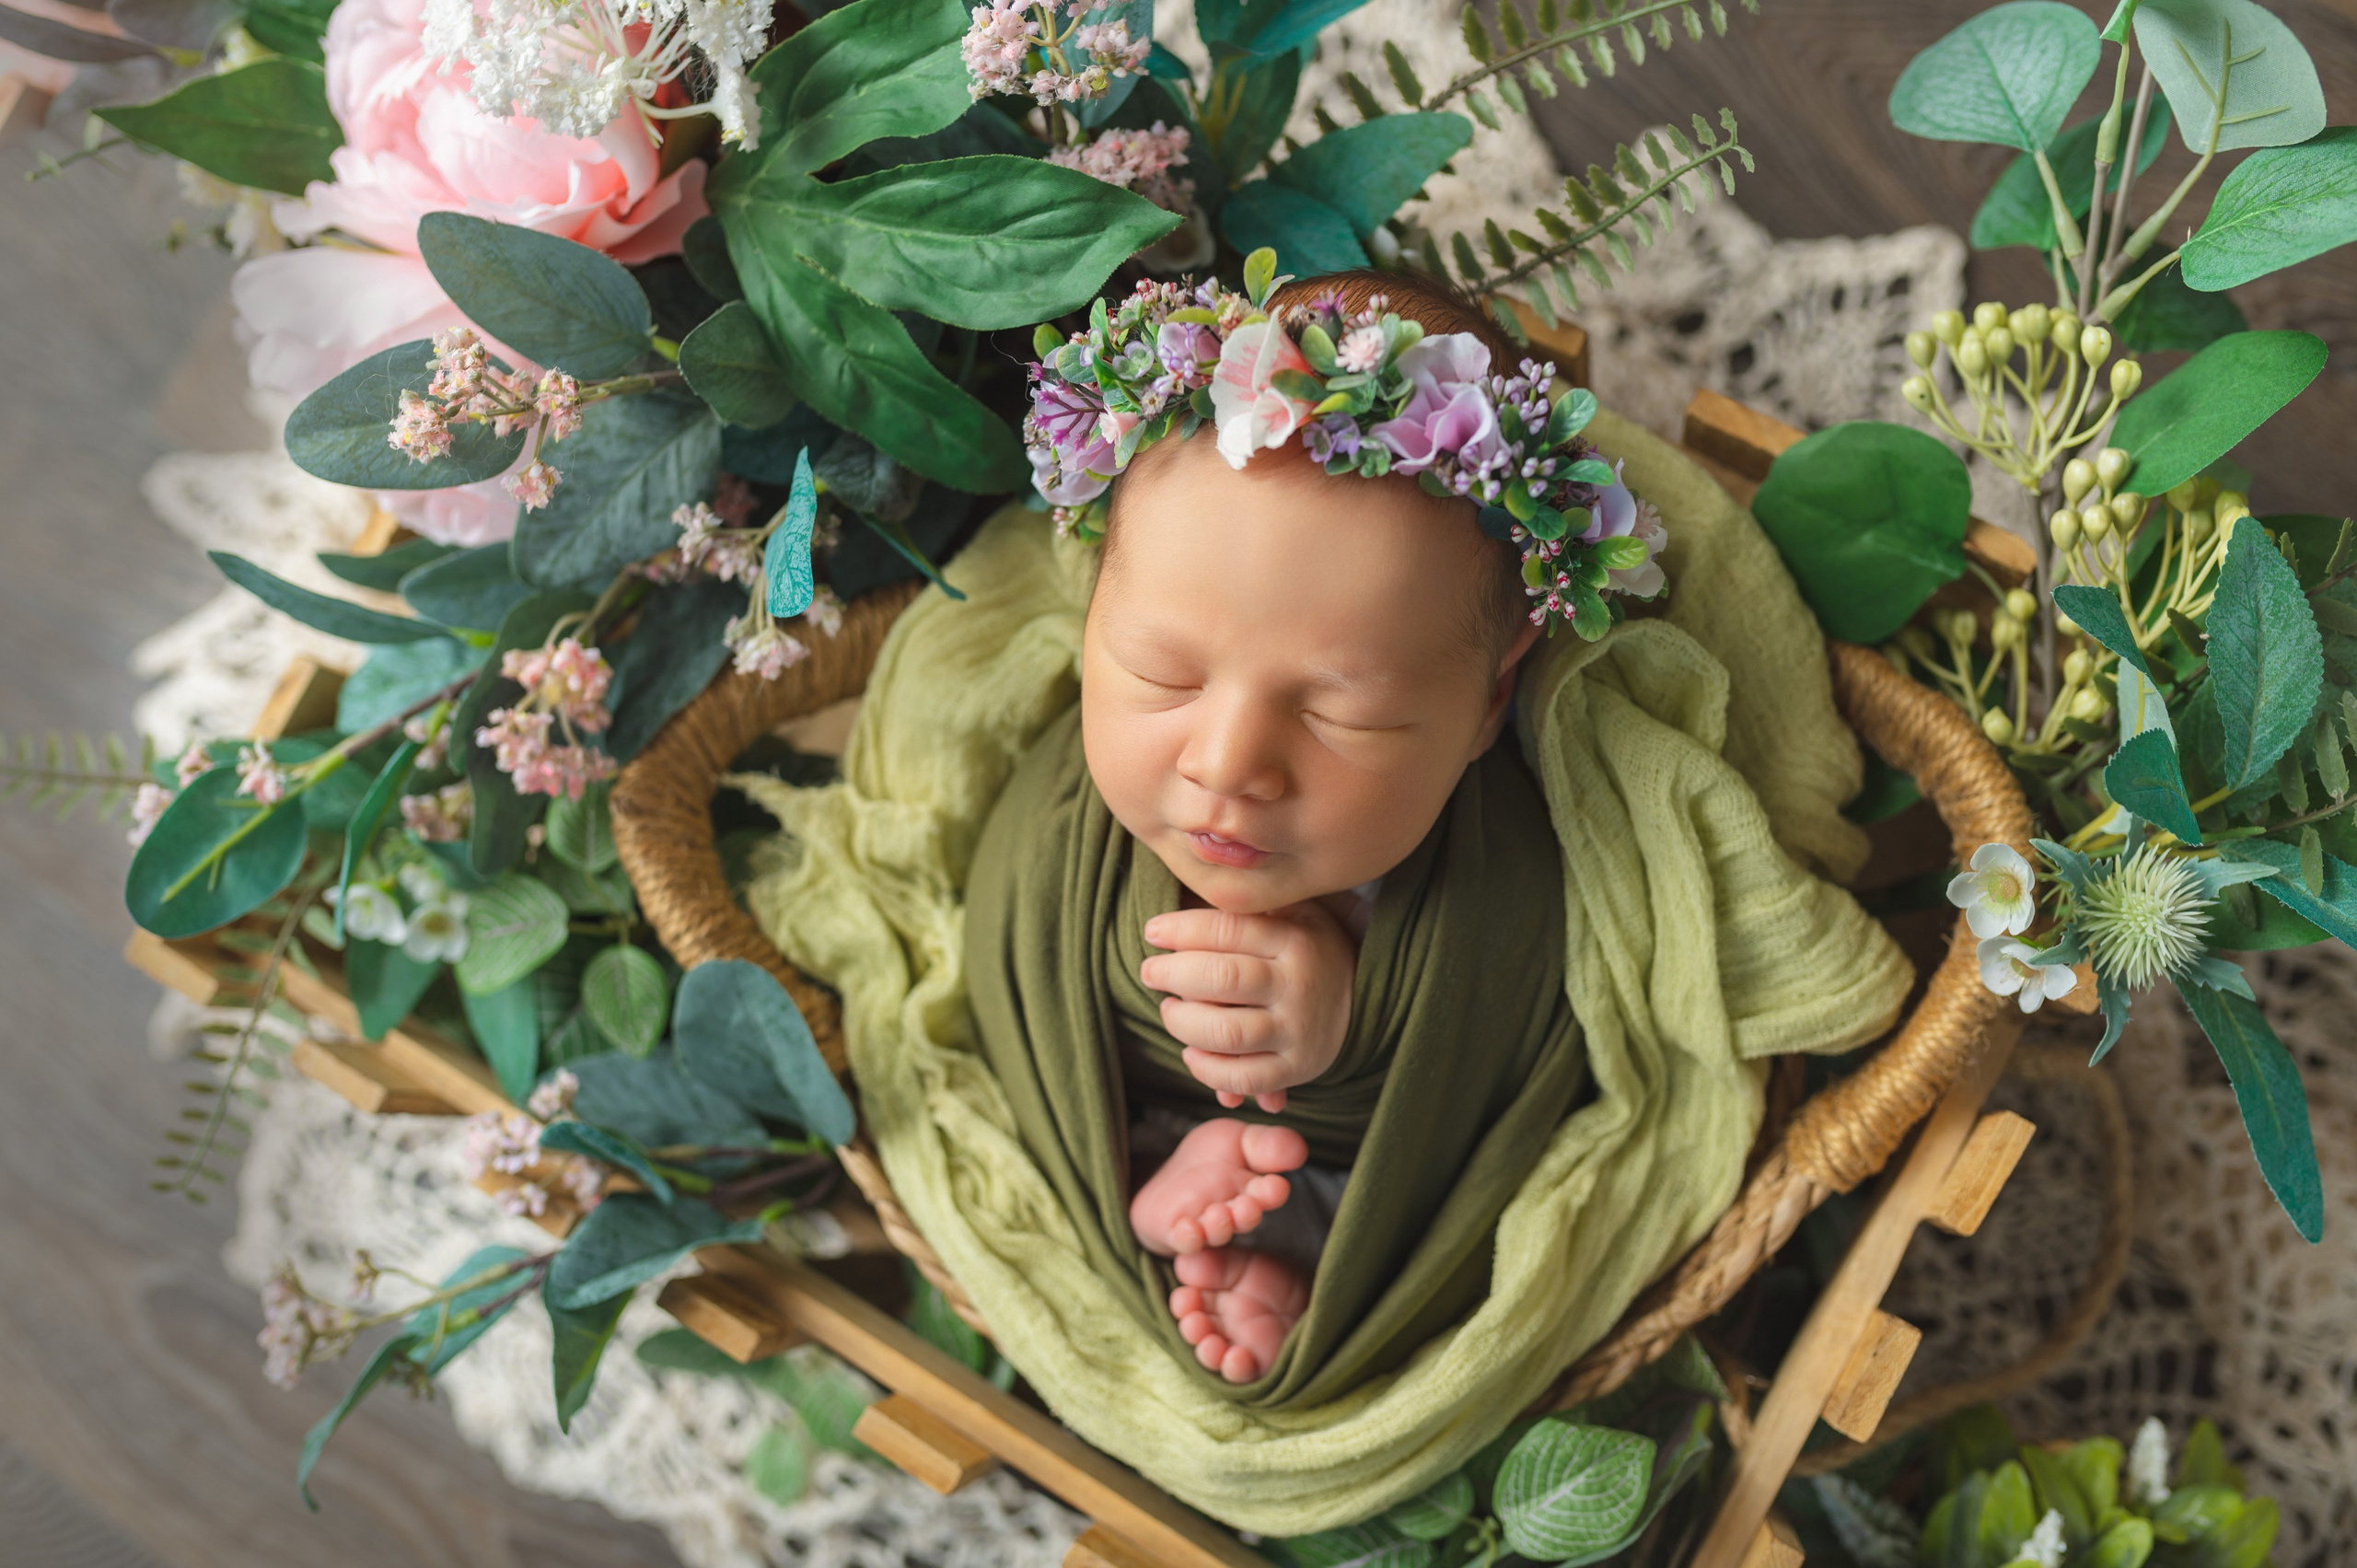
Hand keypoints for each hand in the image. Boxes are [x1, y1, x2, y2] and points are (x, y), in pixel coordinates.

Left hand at [1139, 902, 1354, 1112]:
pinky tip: (1191, 1052)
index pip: (1225, 929)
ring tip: (1170, 1011)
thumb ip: (1244, 910)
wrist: (1369, 999)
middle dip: (1171, 974)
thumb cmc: (1308, 950)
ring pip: (1224, 1032)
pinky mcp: (1296, 1069)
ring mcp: (1298, 1030)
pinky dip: (1205, 1069)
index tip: (1152, 931)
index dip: (1179, 929)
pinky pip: (1241, 1077)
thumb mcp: (1292, 915)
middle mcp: (1299, 985)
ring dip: (1182, 1022)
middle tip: (1150, 972)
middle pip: (1220, 980)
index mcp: (1295, 939)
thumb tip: (1178, 919)